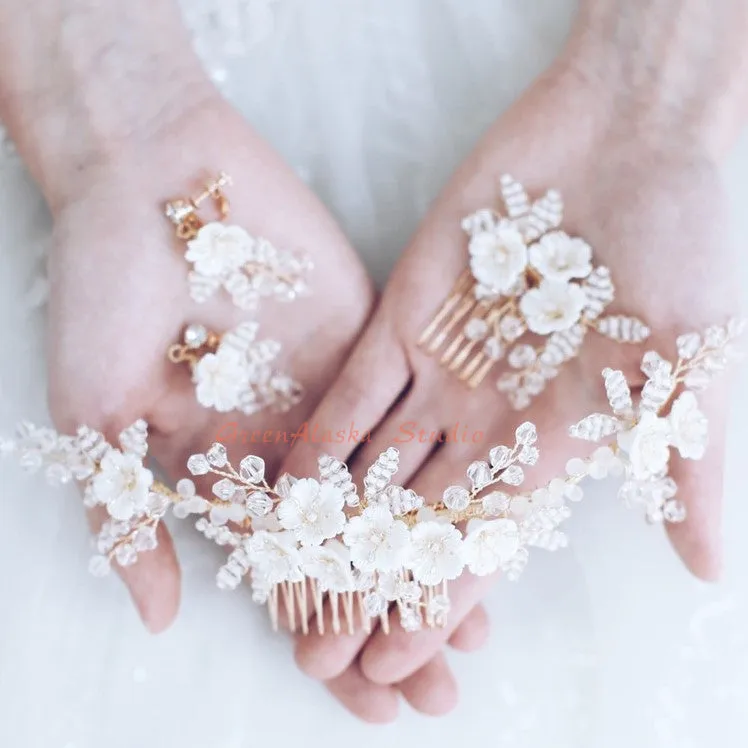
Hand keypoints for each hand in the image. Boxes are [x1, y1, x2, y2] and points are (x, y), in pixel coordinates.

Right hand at [44, 93, 489, 721]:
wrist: (152, 178)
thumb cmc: (104, 293)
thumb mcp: (96, 413)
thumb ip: (128, 514)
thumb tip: (157, 616)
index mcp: (231, 471)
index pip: (286, 578)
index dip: (324, 638)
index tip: (365, 699)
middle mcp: (292, 441)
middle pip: (354, 550)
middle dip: (390, 620)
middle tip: (438, 693)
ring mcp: (339, 390)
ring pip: (398, 492)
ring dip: (432, 559)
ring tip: (477, 629)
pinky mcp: (376, 335)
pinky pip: (419, 415)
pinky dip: (451, 465)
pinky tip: (488, 516)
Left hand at [278, 64, 741, 714]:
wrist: (625, 139)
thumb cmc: (677, 244)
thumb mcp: (689, 365)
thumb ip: (687, 465)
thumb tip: (712, 570)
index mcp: (549, 441)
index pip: (486, 544)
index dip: (442, 604)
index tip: (398, 662)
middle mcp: (486, 416)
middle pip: (417, 519)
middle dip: (370, 586)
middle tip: (322, 657)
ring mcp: (438, 369)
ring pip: (375, 465)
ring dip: (333, 526)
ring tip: (288, 588)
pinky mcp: (403, 317)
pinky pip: (353, 390)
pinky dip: (322, 438)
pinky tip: (285, 487)